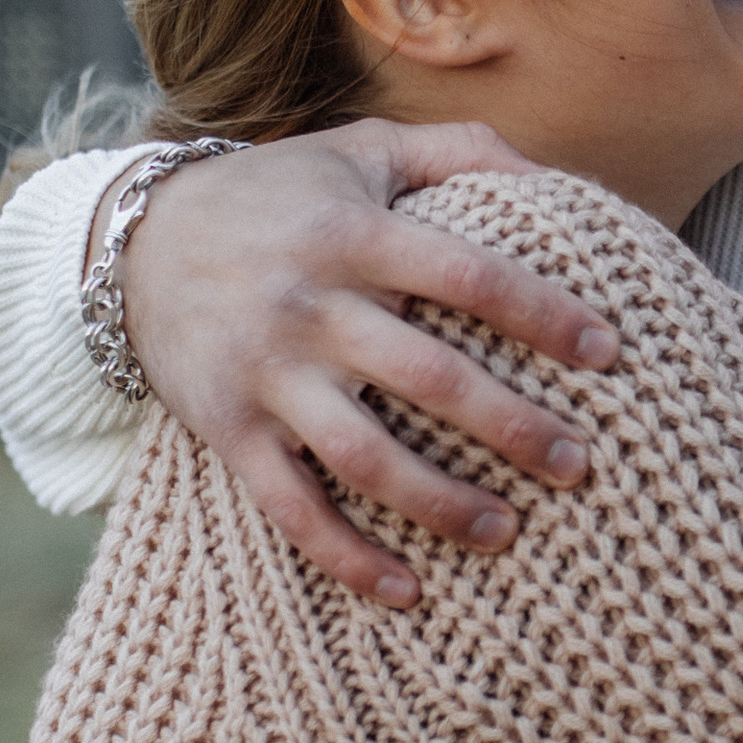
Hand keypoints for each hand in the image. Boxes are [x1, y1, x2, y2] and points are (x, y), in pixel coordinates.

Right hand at [110, 119, 617, 604]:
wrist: (132, 241)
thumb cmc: (277, 196)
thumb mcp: (360, 149)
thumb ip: (458, 151)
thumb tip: (555, 178)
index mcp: (355, 234)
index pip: (468, 275)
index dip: (544, 314)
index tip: (610, 352)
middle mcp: (312, 306)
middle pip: (431, 378)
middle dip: (514, 428)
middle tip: (579, 465)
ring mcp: (268, 374)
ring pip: (366, 457)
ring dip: (443, 504)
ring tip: (508, 531)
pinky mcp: (229, 429)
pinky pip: (292, 507)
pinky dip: (349, 557)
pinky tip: (410, 592)